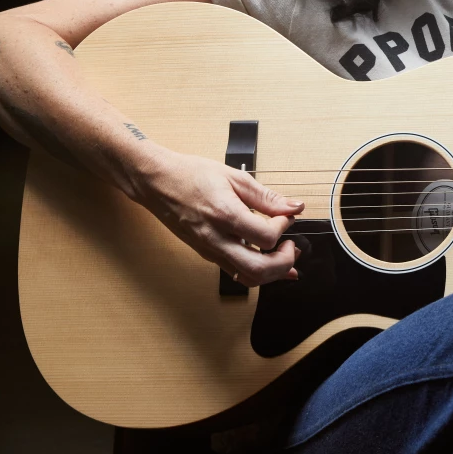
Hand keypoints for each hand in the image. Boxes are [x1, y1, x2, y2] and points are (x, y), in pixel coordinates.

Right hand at [133, 149, 305, 285]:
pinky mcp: (207, 254)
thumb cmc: (192, 175)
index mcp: (224, 214)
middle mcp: (216, 239)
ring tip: (284, 255)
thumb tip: (294, 206)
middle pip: (258, 269)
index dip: (284, 227)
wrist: (158, 182)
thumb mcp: (234, 177)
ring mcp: (210, 250)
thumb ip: (266, 196)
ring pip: (247, 278)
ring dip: (273, 272)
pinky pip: (236, 272)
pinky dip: (257, 271)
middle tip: (292, 246)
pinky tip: (269, 262)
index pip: (265, 237)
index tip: (286, 215)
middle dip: (283, 262)